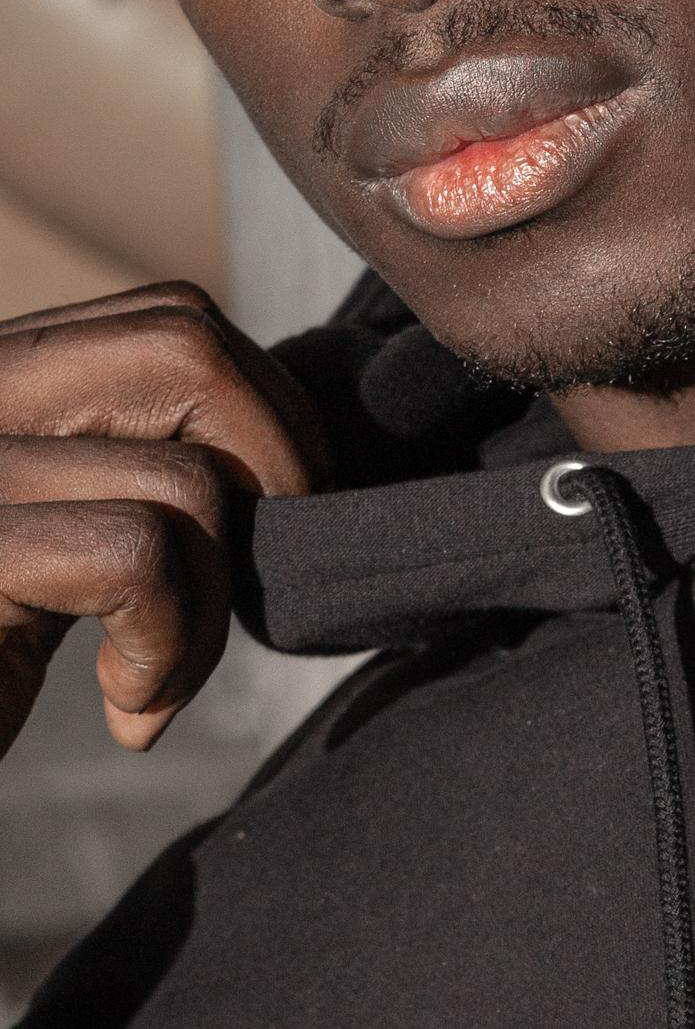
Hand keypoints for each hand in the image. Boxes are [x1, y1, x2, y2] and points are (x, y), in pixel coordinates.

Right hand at [0, 283, 327, 760]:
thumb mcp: (65, 562)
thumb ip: (134, 485)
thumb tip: (296, 475)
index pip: (173, 321)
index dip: (272, 423)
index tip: (272, 533)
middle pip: (191, 347)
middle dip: (277, 475)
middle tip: (254, 594)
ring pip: (188, 479)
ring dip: (213, 611)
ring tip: (152, 681)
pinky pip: (138, 560)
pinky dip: (167, 651)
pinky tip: (122, 707)